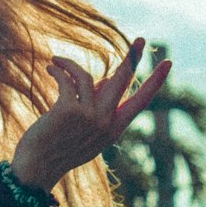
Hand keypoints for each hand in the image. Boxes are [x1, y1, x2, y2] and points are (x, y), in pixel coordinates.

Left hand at [11, 38, 172, 191]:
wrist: (37, 168)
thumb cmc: (60, 147)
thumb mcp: (86, 130)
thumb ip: (99, 107)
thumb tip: (108, 78)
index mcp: (114, 129)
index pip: (141, 101)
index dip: (155, 81)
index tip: (168, 63)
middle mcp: (105, 123)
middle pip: (123, 81)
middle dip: (133, 58)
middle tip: (140, 39)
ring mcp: (89, 117)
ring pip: (86, 76)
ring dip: (69, 64)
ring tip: (56, 60)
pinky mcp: (69, 110)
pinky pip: (67, 80)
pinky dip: (58, 70)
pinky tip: (51, 68)